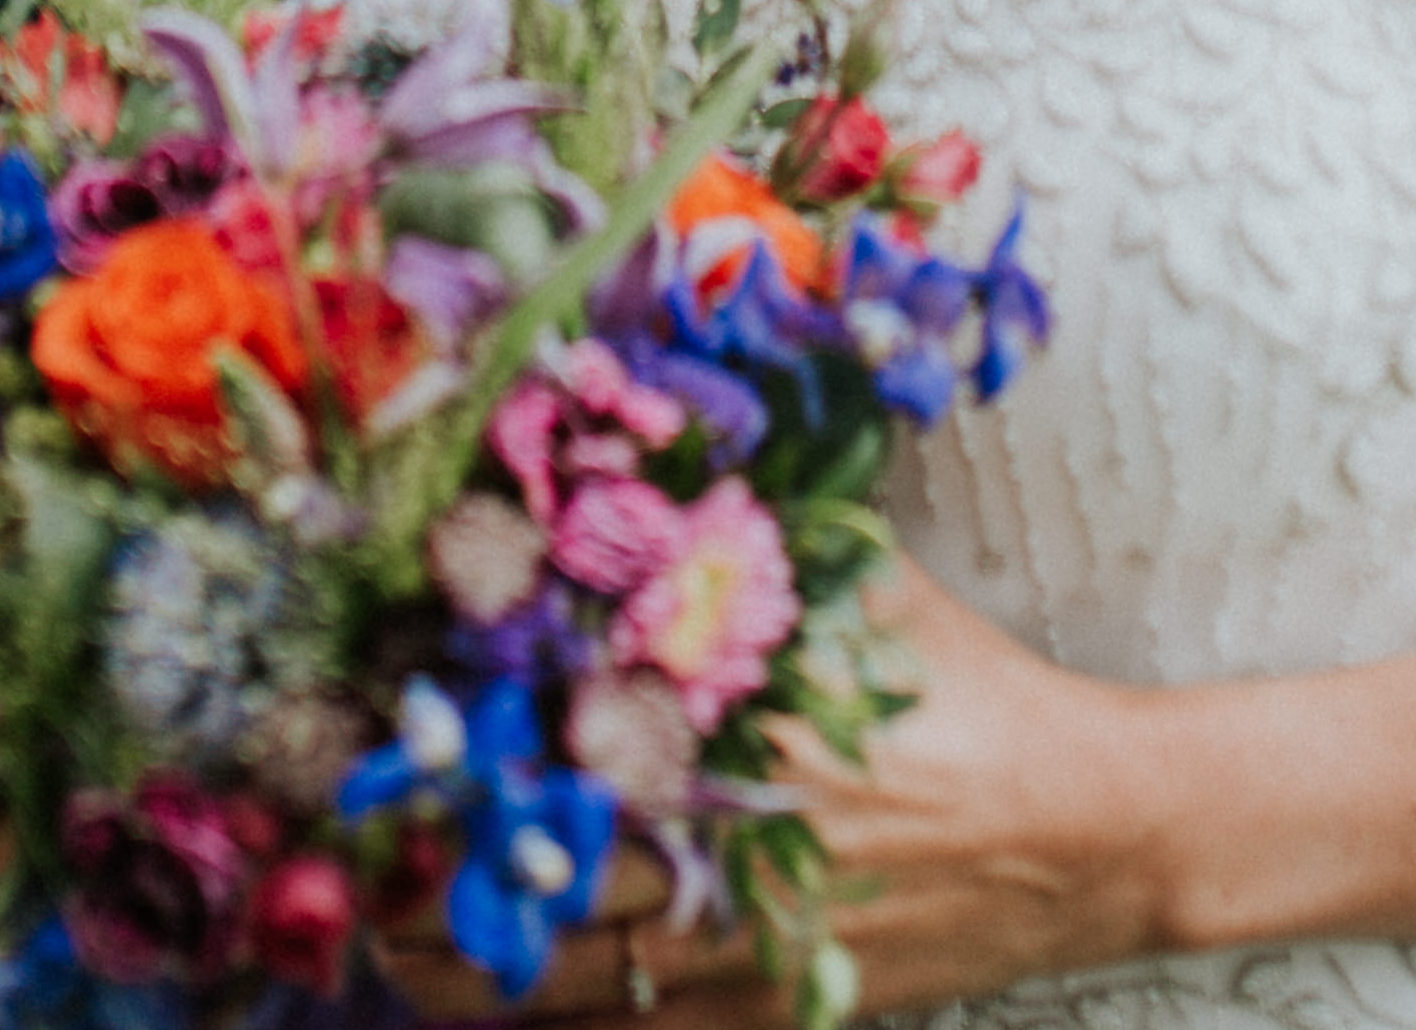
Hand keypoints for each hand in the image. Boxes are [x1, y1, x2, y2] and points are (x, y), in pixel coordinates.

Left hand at [394, 568, 1168, 1021]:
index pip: (550, 753)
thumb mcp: (856, 574)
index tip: (365, 748)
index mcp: (741, 731)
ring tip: (374, 933)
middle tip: (332, 853)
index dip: (448, 761)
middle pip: (533, 874)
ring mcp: (752, 947)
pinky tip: (477, 1002)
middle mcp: (732, 848)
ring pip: (561, 977)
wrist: (1082, 828)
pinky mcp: (777, 1011)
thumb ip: (732, 520)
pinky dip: (545, 1021)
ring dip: (454, 959)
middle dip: (423, 869)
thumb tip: (611, 444)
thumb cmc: (958, 686)